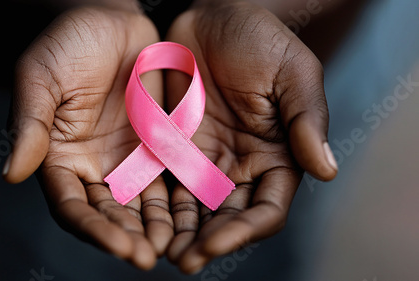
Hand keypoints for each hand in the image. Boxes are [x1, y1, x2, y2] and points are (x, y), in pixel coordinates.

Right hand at [3, 5, 172, 269]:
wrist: (112, 19)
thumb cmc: (69, 43)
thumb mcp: (41, 77)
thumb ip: (30, 125)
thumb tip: (12, 173)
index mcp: (60, 158)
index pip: (73, 205)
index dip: (93, 228)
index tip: (119, 245)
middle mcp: (94, 166)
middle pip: (109, 214)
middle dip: (127, 237)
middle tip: (148, 258)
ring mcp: (128, 158)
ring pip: (141, 205)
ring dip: (155, 228)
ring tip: (175, 247)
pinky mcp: (158, 146)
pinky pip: (170, 179)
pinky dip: (179, 201)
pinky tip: (193, 218)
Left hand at [164, 0, 337, 272]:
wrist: (213, 15)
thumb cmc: (260, 39)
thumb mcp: (293, 72)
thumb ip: (307, 120)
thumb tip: (327, 171)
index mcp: (276, 156)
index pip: (265, 208)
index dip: (243, 231)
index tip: (215, 244)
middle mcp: (240, 165)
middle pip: (226, 217)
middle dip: (206, 242)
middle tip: (182, 261)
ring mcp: (204, 158)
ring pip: (193, 209)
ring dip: (178, 233)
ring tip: (157, 251)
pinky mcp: (172, 146)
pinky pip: (163, 182)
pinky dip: (155, 205)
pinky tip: (140, 220)